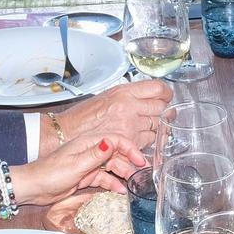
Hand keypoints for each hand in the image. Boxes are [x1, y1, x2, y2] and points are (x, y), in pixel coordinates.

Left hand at [12, 133, 146, 205]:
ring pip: (112, 166)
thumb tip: (111, 142)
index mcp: (88, 143)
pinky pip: (104, 177)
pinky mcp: (85, 176)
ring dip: (123, 173)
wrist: (33, 187)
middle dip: (130, 162)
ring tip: (134, 183)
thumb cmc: (49, 173)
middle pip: (116, 154)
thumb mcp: (76, 165)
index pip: (115, 140)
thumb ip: (96, 155)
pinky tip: (120, 189)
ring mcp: (88, 164)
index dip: (130, 148)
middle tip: (142, 173)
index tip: (140, 159)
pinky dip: (113, 183)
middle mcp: (89, 151)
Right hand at [51, 81, 170, 153]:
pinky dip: (147, 141)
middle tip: (160, 113)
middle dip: (163, 111)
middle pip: (161, 108)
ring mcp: (130, 128)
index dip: (166, 93)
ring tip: (146, 127)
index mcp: (123, 93)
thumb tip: (147, 98)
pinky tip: (140, 138)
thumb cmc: (82, 117)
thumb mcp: (106, 97)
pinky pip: (148, 142)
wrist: (66, 135)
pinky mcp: (129, 145)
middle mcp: (129, 109)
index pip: (158, 89)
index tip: (167, 96)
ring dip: (155, 128)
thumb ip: (128, 96)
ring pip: (157, 127)